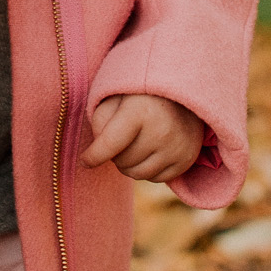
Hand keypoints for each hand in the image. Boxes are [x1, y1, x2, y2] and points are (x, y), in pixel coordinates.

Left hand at [82, 93, 203, 184]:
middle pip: (122, 162)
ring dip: (130, 164)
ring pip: (138, 174)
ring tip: (134, 144)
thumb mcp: (115, 96)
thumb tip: (96, 153)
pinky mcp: (186, 159)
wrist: (181, 91)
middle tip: (120, 138)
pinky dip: (148, 169)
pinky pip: (156, 179)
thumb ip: (99, 121)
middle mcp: (162, 132)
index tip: (84, 161)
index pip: (110, 145)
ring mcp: (177, 148)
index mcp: (141, 111)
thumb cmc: (140, 95)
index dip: (93, 156)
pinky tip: (150, 150)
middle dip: (115, 154)